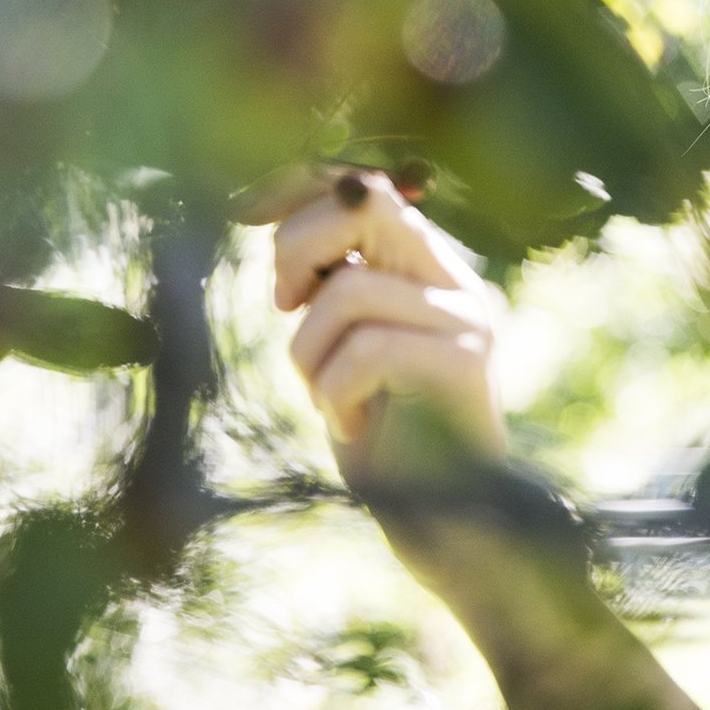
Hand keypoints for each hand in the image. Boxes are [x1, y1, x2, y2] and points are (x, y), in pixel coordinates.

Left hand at [232, 162, 508, 503]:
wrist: (435, 523)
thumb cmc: (377, 434)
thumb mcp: (338, 340)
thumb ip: (325, 276)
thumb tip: (257, 202)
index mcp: (428, 265)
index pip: (364, 186)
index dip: (297, 187)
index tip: (239, 210)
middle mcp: (458, 280)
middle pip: (365, 205)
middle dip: (297, 251)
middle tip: (286, 306)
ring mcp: (470, 318)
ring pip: (351, 290)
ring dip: (311, 353)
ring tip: (327, 398)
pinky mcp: (467, 363)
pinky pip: (367, 350)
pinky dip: (336, 393)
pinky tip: (352, 427)